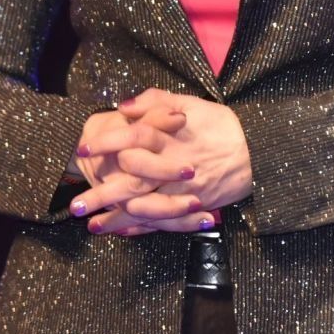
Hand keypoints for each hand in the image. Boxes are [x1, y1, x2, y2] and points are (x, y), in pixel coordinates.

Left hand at [72, 89, 253, 235]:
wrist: (258, 152)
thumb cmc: (222, 125)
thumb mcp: (191, 103)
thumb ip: (156, 100)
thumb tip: (124, 106)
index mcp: (172, 136)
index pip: (134, 137)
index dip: (107, 143)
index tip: (83, 150)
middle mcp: (175, 165)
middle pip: (133, 181)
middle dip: (103, 194)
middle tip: (75, 205)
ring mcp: (185, 190)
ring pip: (147, 208)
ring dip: (118, 219)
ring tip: (93, 226)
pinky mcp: (194, 207)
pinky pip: (165, 221)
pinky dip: (143, 228)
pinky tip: (122, 232)